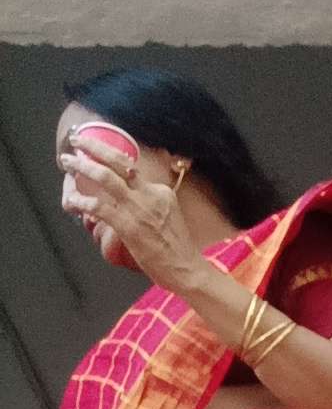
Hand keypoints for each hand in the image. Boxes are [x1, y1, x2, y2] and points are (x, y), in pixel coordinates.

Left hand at [61, 137, 206, 295]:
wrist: (186, 269)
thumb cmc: (178, 249)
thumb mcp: (169, 215)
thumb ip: (150, 204)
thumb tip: (128, 201)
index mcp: (161, 191)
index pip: (133, 168)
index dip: (111, 157)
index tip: (98, 152)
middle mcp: (149, 194)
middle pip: (118, 161)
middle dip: (94, 146)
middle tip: (78, 139)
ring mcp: (138, 208)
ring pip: (105, 177)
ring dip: (83, 166)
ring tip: (68, 162)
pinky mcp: (127, 225)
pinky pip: (98, 207)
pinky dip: (82, 201)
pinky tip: (72, 201)